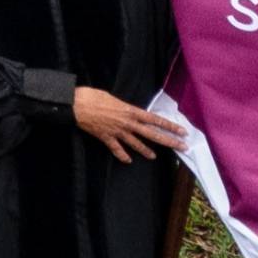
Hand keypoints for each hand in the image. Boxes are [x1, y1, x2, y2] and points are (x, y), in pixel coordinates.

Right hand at [69, 83, 183, 163]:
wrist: (75, 104)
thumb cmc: (92, 96)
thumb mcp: (112, 97)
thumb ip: (123, 107)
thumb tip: (127, 110)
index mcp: (130, 111)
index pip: (155, 120)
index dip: (170, 126)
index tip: (182, 131)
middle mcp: (127, 123)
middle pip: (152, 134)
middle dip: (168, 141)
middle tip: (182, 146)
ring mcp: (117, 132)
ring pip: (136, 143)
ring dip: (146, 151)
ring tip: (153, 157)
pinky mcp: (106, 137)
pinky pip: (116, 149)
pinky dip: (122, 155)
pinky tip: (127, 160)